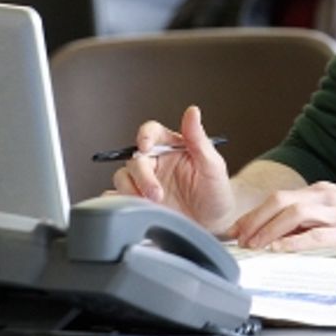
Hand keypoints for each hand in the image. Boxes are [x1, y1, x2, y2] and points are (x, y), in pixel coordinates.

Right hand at [111, 106, 235, 233]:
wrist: (216, 223)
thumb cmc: (215, 190)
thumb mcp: (213, 165)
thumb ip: (199, 139)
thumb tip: (193, 112)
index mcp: (170, 146)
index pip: (152, 132)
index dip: (145, 136)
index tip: (145, 145)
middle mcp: (155, 162)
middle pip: (135, 158)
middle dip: (142, 176)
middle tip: (156, 193)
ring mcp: (146, 182)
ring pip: (123, 177)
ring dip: (131, 190)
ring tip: (150, 205)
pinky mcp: (140, 201)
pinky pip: (119, 198)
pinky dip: (120, 202)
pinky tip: (131, 210)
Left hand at [231, 182, 335, 262]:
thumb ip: (313, 220)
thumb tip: (282, 233)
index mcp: (322, 192)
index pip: (279, 198)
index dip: (255, 213)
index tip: (238, 228)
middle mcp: (327, 197)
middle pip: (280, 201)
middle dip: (254, 219)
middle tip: (238, 238)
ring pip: (294, 214)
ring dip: (269, 230)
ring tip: (254, 244)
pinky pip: (316, 234)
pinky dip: (294, 241)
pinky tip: (280, 249)